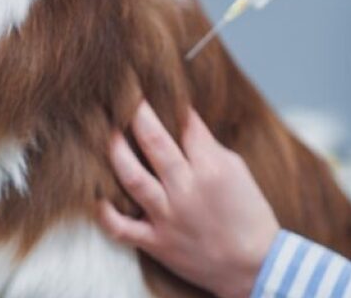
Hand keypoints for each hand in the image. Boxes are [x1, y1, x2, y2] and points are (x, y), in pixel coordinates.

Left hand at [99, 102, 279, 297]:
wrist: (254, 265)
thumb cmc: (249, 214)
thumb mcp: (237, 170)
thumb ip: (207, 145)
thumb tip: (182, 121)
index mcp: (211, 167)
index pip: (184, 123)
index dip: (168, 101)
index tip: (152, 85)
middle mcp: (186, 188)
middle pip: (154, 141)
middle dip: (136, 113)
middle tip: (123, 94)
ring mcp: (168, 216)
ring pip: (132, 177)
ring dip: (116, 151)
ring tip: (107, 131)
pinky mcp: (157, 242)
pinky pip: (122, 228)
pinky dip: (105, 214)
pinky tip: (96, 197)